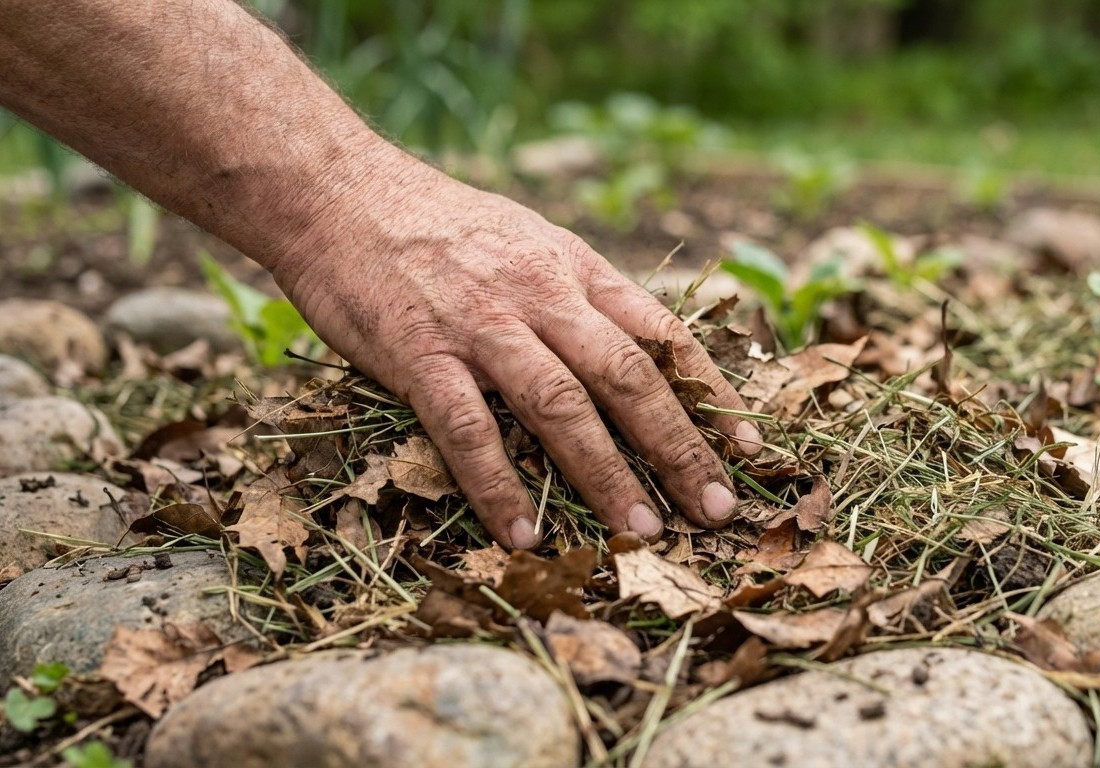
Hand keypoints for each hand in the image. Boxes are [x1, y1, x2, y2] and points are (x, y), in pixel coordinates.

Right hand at [273, 152, 760, 548]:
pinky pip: (467, 430)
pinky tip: (521, 534)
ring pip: (560, 407)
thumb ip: (583, 295)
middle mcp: (541, 294)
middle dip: (679, 448)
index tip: (749, 447)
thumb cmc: (442, 226)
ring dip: (607, 475)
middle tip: (715, 509)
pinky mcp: (419, 353)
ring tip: (642, 532)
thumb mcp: (534, 241)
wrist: (338, 192)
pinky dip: (497, 486)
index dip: (711, 394)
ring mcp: (481, 325)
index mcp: (576, 268)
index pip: (663, 335)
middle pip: (627, 378)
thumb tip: (642, 351)